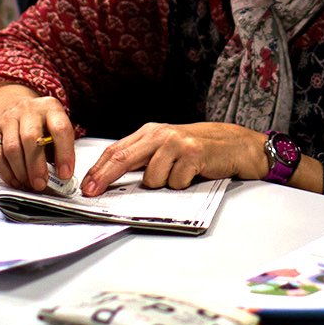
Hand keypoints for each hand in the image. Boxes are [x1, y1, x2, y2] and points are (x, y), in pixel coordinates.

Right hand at [0, 82, 75, 190]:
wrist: (12, 104)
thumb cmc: (40, 123)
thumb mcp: (55, 128)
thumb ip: (58, 148)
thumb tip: (60, 175)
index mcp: (50, 108)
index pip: (60, 129)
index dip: (64, 154)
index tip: (64, 174)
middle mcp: (29, 110)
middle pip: (31, 138)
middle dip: (36, 166)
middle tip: (41, 184)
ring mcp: (9, 119)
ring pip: (11, 148)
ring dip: (20, 171)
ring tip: (28, 183)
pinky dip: (5, 172)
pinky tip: (15, 180)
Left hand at [80, 121, 266, 195]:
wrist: (236, 144)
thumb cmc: (200, 149)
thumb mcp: (168, 148)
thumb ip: (145, 159)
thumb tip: (114, 181)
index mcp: (151, 132)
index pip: (117, 150)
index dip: (98, 169)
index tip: (87, 186)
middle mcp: (161, 134)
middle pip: (123, 158)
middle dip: (104, 177)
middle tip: (93, 192)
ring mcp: (176, 143)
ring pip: (151, 178)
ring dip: (163, 185)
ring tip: (180, 176)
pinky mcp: (193, 154)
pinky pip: (175, 182)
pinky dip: (182, 185)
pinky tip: (193, 175)